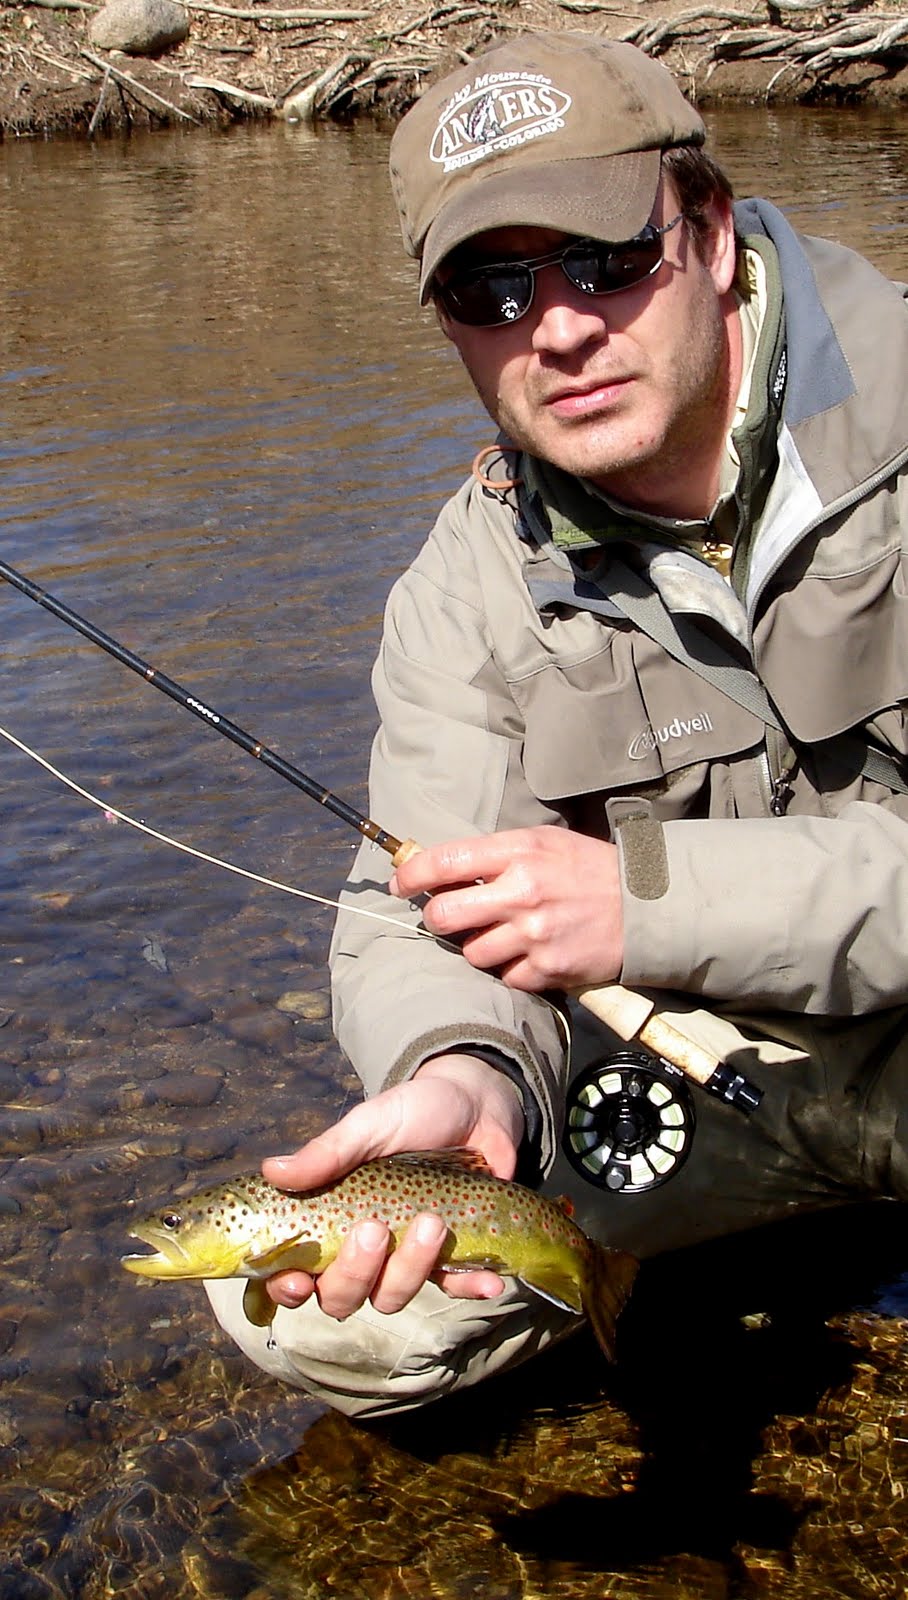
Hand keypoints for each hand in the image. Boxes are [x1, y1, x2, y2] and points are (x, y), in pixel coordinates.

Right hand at [261, 1054, 523, 1319]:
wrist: (475, 1105)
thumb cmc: (411, 1113)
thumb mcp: (369, 1125)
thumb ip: (328, 1152)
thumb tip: (272, 1170)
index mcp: (329, 1219)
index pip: (293, 1272)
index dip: (288, 1288)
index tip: (299, 1279)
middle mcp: (361, 1250)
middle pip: (341, 1297)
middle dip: (355, 1273)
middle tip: (374, 1229)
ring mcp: (404, 1258)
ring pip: (392, 1295)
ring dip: (410, 1269)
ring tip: (433, 1221)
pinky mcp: (449, 1259)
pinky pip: (455, 1287)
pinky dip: (470, 1287)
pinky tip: (489, 1281)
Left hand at [390, 825, 623, 992]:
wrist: (646, 905)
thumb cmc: (587, 869)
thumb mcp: (543, 843)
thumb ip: (494, 855)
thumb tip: (442, 871)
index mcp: (518, 852)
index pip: (445, 861)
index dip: (412, 875)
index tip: (401, 883)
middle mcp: (522, 892)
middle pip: (444, 915)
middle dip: (439, 918)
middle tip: (450, 916)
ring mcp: (534, 934)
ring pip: (471, 952)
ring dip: (477, 947)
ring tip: (500, 936)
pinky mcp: (548, 968)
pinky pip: (504, 977)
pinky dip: (509, 970)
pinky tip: (527, 954)